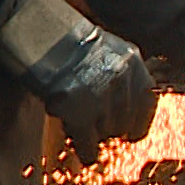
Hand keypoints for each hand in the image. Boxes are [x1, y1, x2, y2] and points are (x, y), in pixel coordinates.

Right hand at [0, 0, 157, 163]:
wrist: (37, 33)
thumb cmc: (66, 40)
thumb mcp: (107, 49)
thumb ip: (122, 75)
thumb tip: (126, 106)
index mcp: (132, 61)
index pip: (147, 104)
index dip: (135, 119)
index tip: (127, 128)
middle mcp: (121, 79)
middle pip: (126, 122)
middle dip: (111, 126)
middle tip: (94, 122)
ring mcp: (101, 96)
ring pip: (108, 134)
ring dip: (96, 133)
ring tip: (80, 122)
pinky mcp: (78, 112)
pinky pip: (89, 146)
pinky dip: (86, 150)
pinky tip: (81, 147)